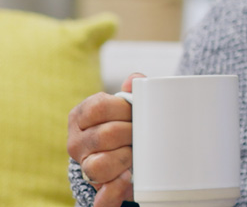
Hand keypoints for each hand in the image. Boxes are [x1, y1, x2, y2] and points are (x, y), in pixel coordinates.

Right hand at [67, 73, 142, 206]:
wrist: (122, 157)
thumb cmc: (125, 125)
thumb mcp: (125, 106)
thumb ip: (131, 92)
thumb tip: (135, 80)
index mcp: (81, 117)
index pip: (98, 108)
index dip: (123, 109)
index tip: (135, 112)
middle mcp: (76, 143)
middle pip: (105, 135)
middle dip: (130, 133)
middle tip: (141, 134)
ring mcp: (84, 168)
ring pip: (100, 165)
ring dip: (125, 158)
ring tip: (136, 154)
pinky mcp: (98, 191)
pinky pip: (102, 197)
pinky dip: (114, 190)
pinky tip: (126, 180)